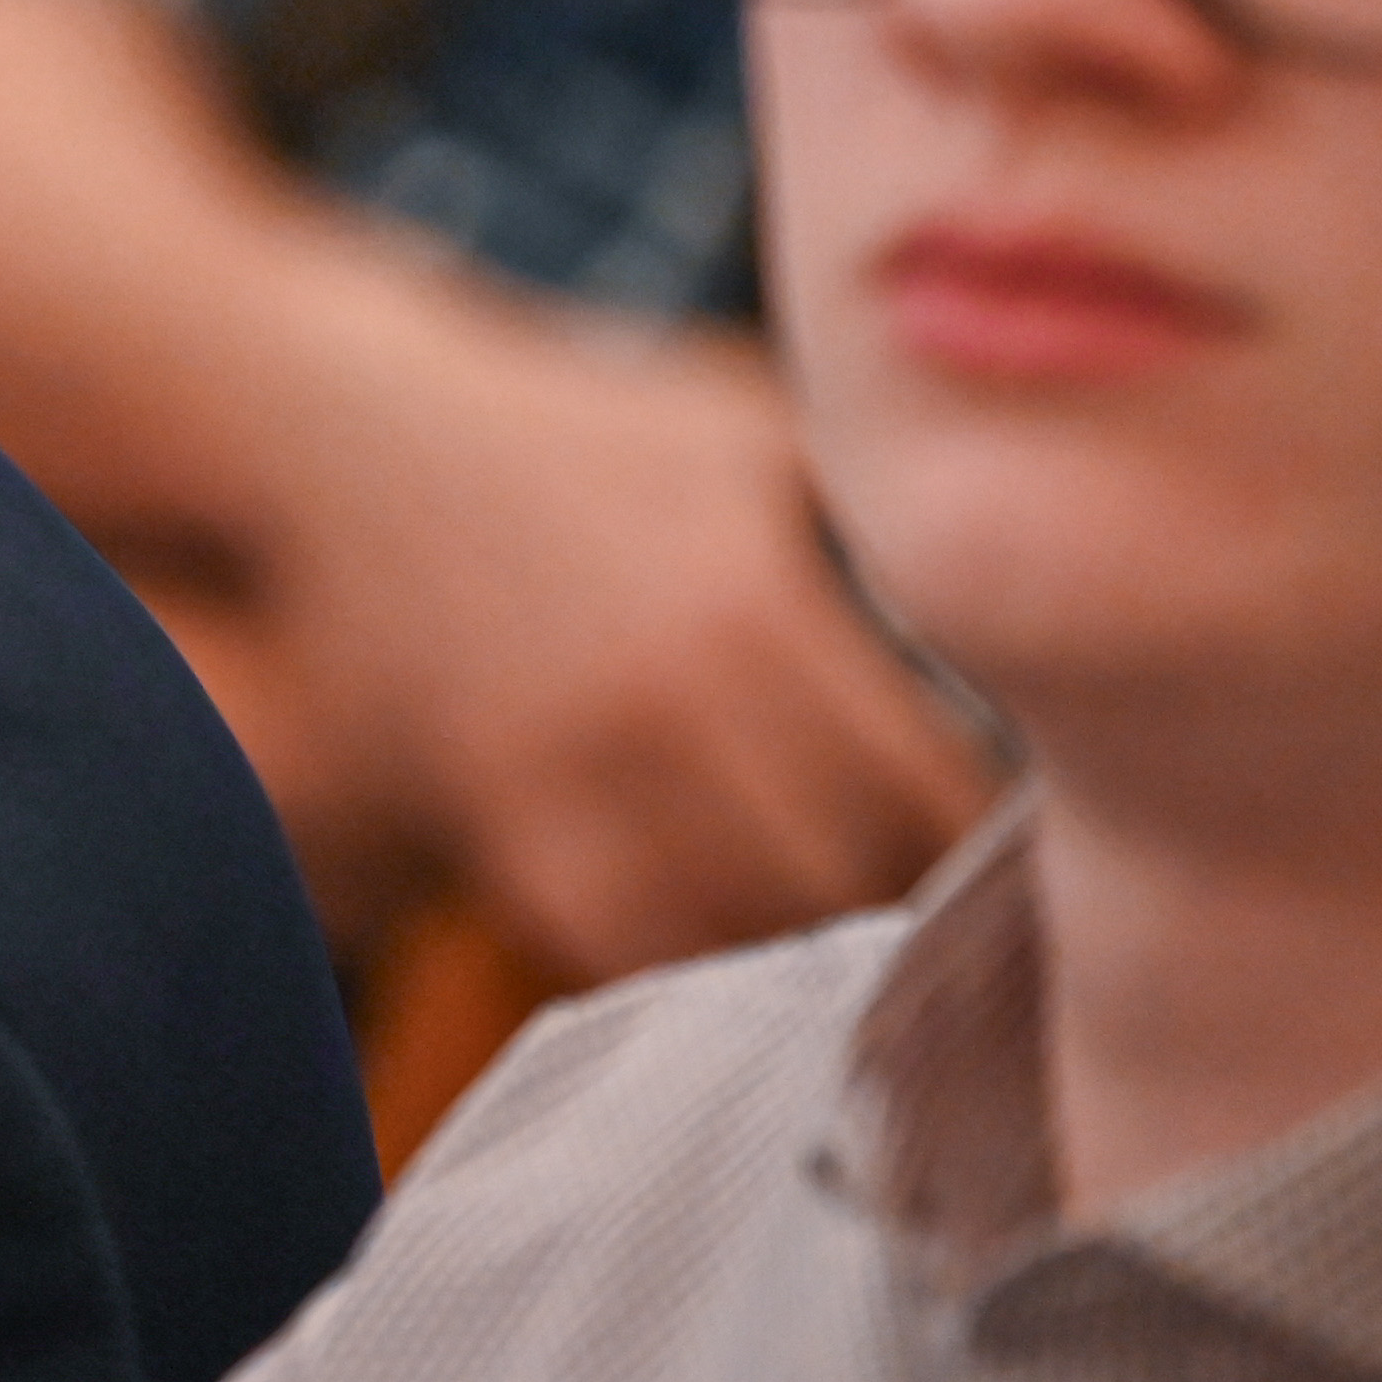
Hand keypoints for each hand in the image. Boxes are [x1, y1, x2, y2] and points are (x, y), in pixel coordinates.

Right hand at [276, 303, 990, 984]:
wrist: (346, 435)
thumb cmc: (574, 428)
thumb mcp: (744, 430)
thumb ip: (874, 516)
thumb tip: (1034, 581)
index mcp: (752, 605)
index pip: (929, 796)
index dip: (980, 845)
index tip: (1007, 858)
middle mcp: (663, 700)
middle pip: (841, 884)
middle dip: (892, 906)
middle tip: (926, 913)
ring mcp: (563, 768)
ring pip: (726, 935)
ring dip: (783, 946)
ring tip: (822, 933)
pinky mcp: (485, 813)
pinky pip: (609, 943)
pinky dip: (669, 953)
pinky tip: (703, 925)